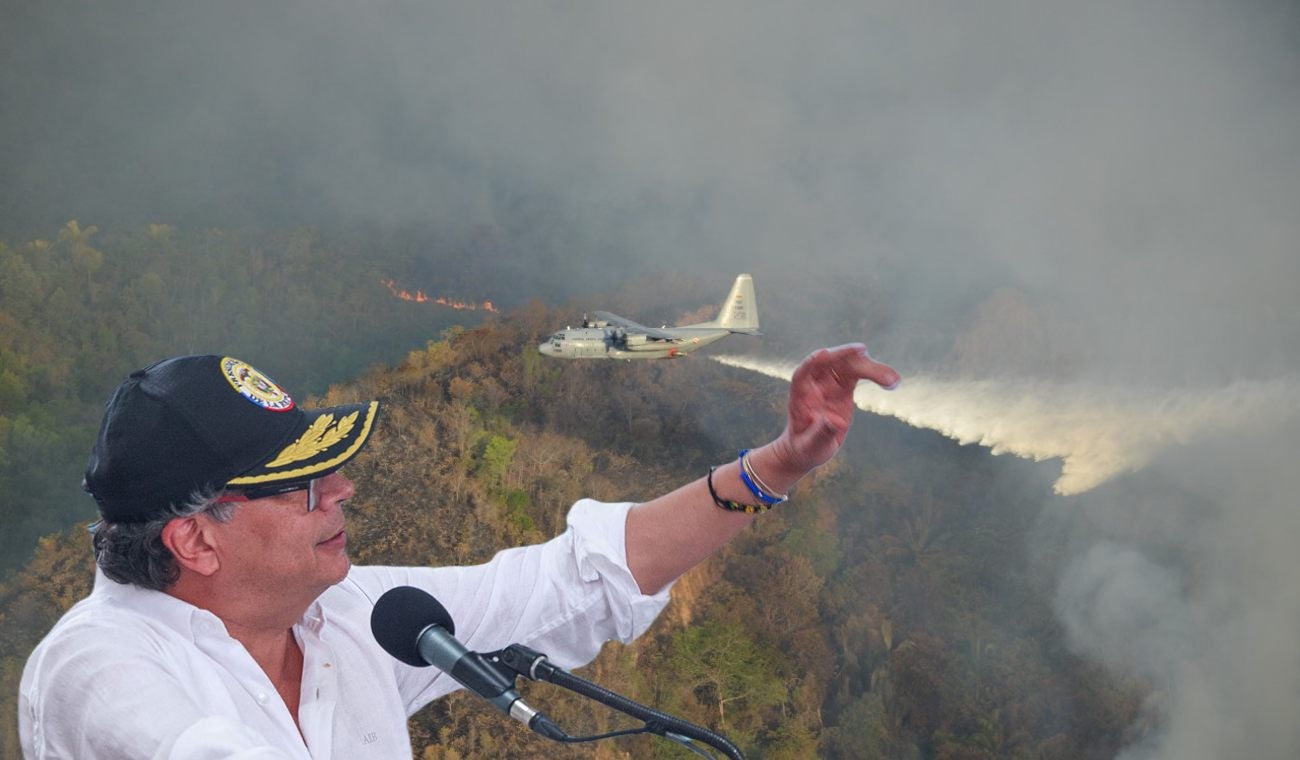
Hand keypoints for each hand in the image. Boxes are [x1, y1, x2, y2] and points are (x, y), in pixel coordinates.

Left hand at [768, 343, 899, 480]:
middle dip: (852, 362)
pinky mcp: (844, 386)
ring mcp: (829, 382)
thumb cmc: (805, 448)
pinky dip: (876, 375)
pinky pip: (860, 373)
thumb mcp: (811, 446)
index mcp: (800, 394)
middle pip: (832, 363)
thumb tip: (834, 421)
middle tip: (877, 371)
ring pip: (850, 365)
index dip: (813, 362)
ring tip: (893, 381)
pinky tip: (892, 382)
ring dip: (871, 368)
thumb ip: (821, 433)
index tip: (825, 353)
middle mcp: (814, 383)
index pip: (804, 372)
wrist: (809, 448)